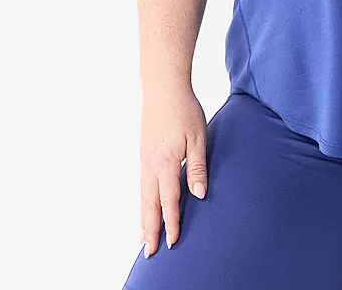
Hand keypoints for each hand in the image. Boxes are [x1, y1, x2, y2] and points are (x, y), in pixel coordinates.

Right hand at [139, 82, 207, 256]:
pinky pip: (142, 185)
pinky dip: (142, 202)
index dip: (171, 223)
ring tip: (143, 239)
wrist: (163, 88)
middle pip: (149, 205)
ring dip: (143, 219)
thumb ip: (197, 167)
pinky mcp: (144, 154)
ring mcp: (144, 160)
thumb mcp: (197, 138)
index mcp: (165, 163)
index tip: (173, 242)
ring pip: (143, 197)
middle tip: (150, 253)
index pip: (169, 201)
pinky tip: (144, 207)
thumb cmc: (184, 110)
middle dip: (150, 230)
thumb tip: (200, 195)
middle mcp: (150, 166)